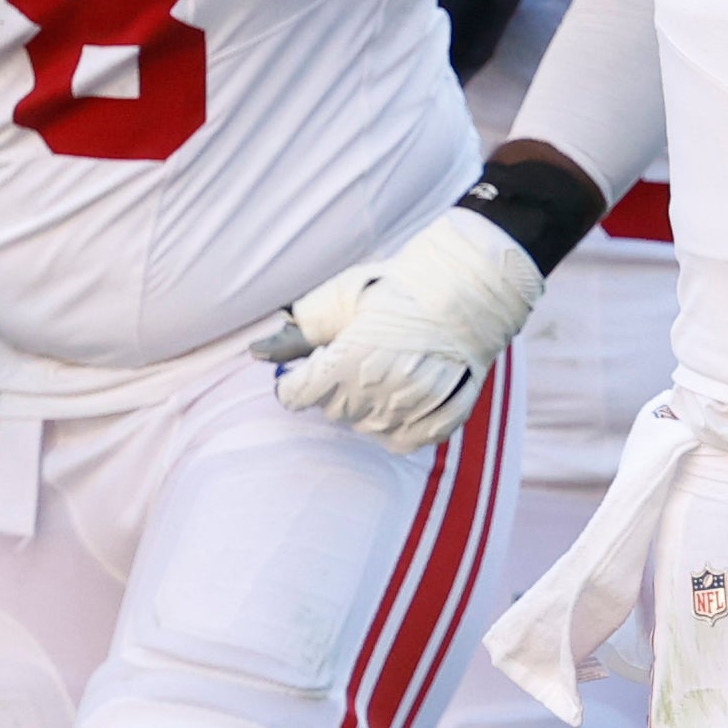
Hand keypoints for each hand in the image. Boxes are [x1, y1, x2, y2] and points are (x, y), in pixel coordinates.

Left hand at [262, 207, 542, 453]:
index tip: (314, 363)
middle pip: (330, 410)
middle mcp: (376, 392)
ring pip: (364, 426)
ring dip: (365, 404)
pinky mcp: (439, 420)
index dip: (298, 378)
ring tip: (383, 370)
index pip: (296, 395)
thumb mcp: (345, 296)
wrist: (470, 288)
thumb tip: (256, 352)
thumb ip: (302, 330)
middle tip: (359, 355)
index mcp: (346, 362)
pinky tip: (400, 399)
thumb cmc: (402, 287)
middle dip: (334, 387)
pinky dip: (396, 426)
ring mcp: (410, 409)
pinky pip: (403, 441)